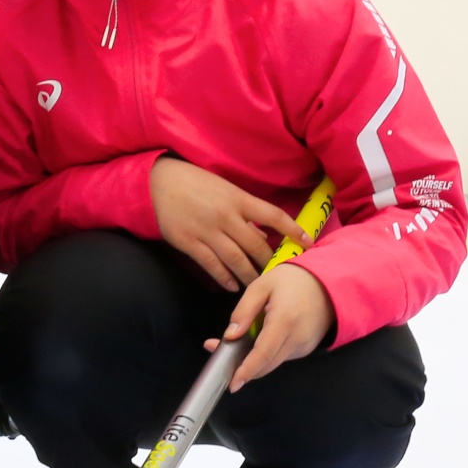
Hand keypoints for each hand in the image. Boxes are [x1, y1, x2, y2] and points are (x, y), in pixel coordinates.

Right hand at [150, 158, 313, 290]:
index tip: (308, 243)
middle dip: (270, 261)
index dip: (292, 230)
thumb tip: (263, 233)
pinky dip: (223, 277)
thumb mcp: (225, 189)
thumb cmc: (196, 183)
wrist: (159, 182)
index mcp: (238, 199)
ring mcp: (206, 231)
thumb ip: (244, 209)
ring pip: (235, 259)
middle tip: (279, 274)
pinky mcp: (188, 242)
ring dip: (249, 275)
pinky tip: (231, 286)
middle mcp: (225, 216)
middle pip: (256, 244)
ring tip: (257, 285)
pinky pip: (211, 265)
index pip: (273, 215)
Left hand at [211, 262, 334, 388]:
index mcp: (284, 321)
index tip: (233, 383)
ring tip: (238, 344)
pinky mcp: (306, 348)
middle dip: (243, 368)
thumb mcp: (261, 286)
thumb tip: (230, 336)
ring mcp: (304, 346)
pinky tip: (259, 340)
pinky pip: (281, 356)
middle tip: (222, 356)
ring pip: (273, 363)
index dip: (247, 370)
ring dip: (254, 361)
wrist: (328, 283)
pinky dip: (267, 355)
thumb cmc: (292, 280)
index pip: (263, 353)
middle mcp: (297, 338)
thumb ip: (243, 311)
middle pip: (267, 364)